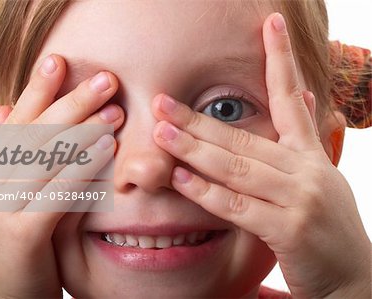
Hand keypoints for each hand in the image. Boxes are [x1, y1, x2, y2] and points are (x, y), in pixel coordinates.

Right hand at [0, 55, 123, 297]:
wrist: (2, 296)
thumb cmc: (19, 242)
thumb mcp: (13, 194)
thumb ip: (15, 156)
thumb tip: (5, 111)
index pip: (15, 122)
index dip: (36, 90)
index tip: (59, 61)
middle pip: (34, 133)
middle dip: (71, 102)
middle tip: (106, 79)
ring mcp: (2, 208)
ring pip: (46, 159)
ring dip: (84, 130)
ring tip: (114, 110)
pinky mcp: (21, 234)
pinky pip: (56, 192)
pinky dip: (82, 167)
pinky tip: (106, 148)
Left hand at [152, 13, 369, 297]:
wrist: (354, 278)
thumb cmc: (323, 226)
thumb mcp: (316, 177)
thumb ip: (298, 142)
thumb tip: (299, 99)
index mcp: (310, 153)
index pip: (292, 98)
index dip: (281, 59)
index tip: (270, 23)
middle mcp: (305, 169)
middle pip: (243, 136)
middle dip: (198, 119)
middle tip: (162, 102)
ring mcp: (299, 198)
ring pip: (236, 167)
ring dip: (194, 149)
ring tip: (160, 133)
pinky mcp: (290, 230)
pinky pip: (238, 207)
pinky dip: (206, 193)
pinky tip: (180, 179)